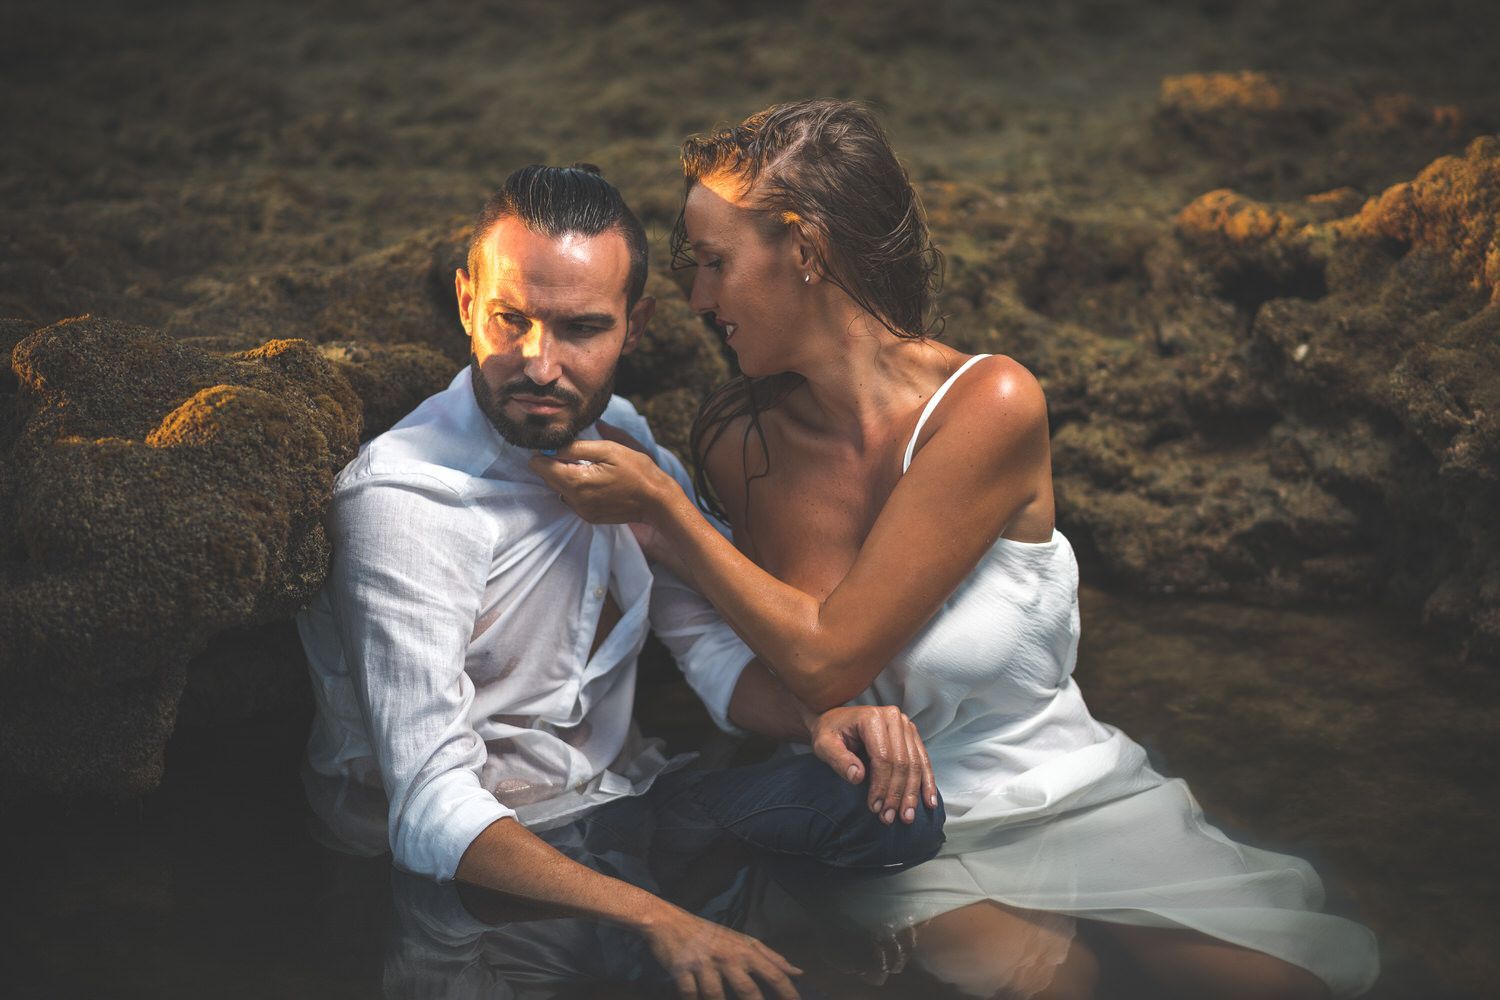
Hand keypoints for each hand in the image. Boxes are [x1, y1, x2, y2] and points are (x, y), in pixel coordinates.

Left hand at [528, 436, 677, 525]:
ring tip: (589, 467)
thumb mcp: (608, 449)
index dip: (544, 452)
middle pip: (547, 478)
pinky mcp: (589, 517)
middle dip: (555, 463)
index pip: (539, 466)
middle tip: (576, 453)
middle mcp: (574, 500)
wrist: (657, 501)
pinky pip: (572, 499)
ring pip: (559, 488)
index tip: (559, 445)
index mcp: (576, 481)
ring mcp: (581, 511)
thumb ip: (575, 447)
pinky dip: (577, 488)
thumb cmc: (636, 471)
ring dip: (566, 476)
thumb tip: (551, 446)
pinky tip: (596, 481)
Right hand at [643, 906, 802, 999]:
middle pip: (747, 990)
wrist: (668, 921)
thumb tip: (798, 972)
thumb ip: (770, 957)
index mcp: (745, 950)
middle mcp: (727, 957)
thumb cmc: (710, 934)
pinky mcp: (682, 970)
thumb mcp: (742, 941)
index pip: (773, 973)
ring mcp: (704, 964)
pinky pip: (690, 995)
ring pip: (716, 996)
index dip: (788, 992)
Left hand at [809, 705, 937, 824]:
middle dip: (897, 793)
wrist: (836, 720)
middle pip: (902, 762)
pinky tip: (928, 801)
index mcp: (872, 718)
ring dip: (912, 793)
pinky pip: (923, 760)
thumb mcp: (824, 745)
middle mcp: (893, 718)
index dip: (881, 785)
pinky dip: (926, 782)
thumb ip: (838, 760)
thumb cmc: (829, 733)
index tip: (875, 807)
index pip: (883, 757)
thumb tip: (858, 777)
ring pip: (915, 763)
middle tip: (890, 817)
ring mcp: (905, 725)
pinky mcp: (911, 735)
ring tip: (907, 816)